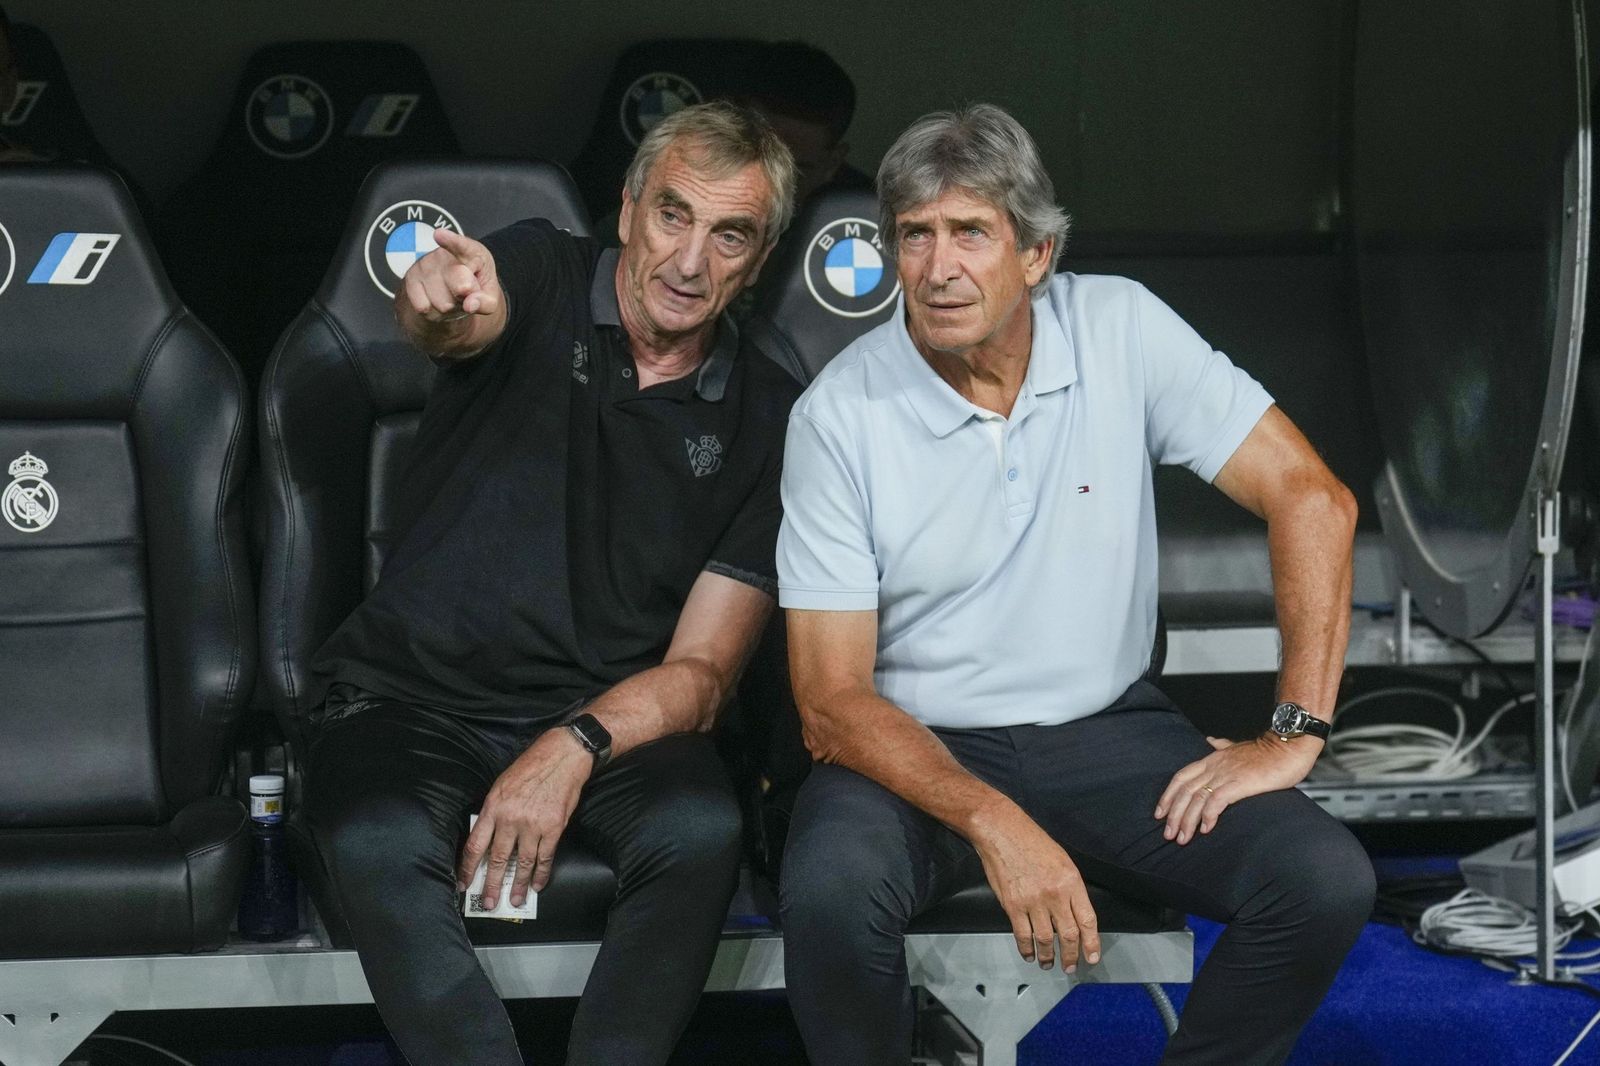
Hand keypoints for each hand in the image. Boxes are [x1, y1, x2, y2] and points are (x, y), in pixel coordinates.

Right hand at [402, 227, 502, 324]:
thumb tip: (470, 305)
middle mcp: (445, 254)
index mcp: (472, 252)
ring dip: (449, 308)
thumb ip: (486, 302)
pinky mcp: (410, 277)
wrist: (452, 291)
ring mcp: (425, 264)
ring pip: (442, 304)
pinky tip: (437, 301)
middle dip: (466, 297)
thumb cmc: (474, 289)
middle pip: (460, 286)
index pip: (462, 245)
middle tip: (466, 292)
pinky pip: (423, 307)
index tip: (439, 235)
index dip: (451, 240)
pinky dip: (433, 312)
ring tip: (451, 296)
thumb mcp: (489, 297)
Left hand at [456, 727, 592, 907]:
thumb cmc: (531, 767)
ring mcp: (532, 825)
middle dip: (490, 884)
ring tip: (515, 900)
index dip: (468, 868)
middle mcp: (510, 819)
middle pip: (496, 859)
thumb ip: (493, 812)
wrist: (562, 756)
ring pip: (521, 863)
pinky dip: (541, 873)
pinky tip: (537, 884)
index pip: (475, 845)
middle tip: (488, 903)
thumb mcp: (501, 785)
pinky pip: (545, 857)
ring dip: (518, 885)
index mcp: (493, 807)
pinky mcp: (553, 828)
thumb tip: (488, 837)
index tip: (464, 883)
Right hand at [970, 802, 1100, 971]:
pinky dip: (1026, 949)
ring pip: (1045, 939)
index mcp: (1071, 881)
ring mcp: (1033, 901)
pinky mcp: (1013, 905)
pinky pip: (1022, 935)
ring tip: (1049, 963)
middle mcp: (1055, 894)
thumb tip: (1075, 914)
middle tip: (1070, 966)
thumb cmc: (1031, 841)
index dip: (1092, 943)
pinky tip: (1029, 954)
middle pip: (1068, 935)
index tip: (1092, 957)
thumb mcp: (1062, 860)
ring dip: (1048, 956)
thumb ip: (1070, 888)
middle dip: (1071, 955)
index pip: (1087, 920)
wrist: (1001, 831)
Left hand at [1154, 734, 1318, 844]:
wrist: (1288, 746)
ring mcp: (1226, 775)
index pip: (1181, 778)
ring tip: (1183, 838)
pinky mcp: (1239, 784)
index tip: (1160, 813)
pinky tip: (1205, 829)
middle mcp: (1214, 767)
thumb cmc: (1268, 751)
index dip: (1168, 796)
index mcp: (1212, 759)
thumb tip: (1211, 741)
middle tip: (1168, 834)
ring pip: (1196, 798)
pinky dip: (1208, 816)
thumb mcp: (1238, 747)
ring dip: (1187, 820)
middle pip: (1184, 791)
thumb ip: (1222, 746)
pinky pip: (1216, 801)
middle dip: (1173, 815)